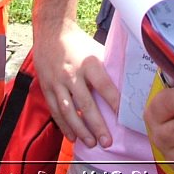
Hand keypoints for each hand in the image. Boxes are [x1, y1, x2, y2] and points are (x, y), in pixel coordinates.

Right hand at [31, 19, 118, 148]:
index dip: (114, 101)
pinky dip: (64, 125)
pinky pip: (55, 110)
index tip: (123, 117)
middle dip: (97, 125)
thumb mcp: (96, 50)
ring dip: (80, 129)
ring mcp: (57, 81)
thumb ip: (107, 69)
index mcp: (88, 62)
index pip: (103, 85)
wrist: (51, 30)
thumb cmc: (79, 42)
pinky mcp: (46, 86)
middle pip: (85, 103)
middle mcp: (71, 73)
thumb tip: (126, 87)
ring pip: (68, 110)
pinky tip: (72, 137)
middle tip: (107, 141)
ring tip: (92, 143)